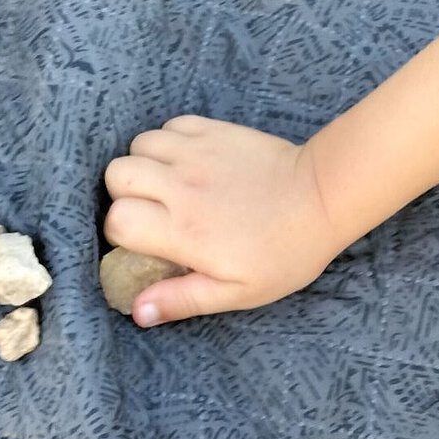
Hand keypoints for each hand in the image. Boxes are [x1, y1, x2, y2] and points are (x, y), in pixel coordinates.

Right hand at [104, 115, 341, 325]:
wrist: (322, 198)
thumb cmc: (285, 252)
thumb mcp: (238, 292)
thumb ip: (183, 299)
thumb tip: (137, 312)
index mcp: (184, 230)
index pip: (118, 220)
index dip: (121, 233)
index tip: (144, 242)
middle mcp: (181, 186)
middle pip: (116, 174)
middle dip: (124, 194)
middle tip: (152, 209)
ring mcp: (197, 152)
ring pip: (138, 144)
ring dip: (144, 164)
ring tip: (168, 184)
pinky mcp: (214, 130)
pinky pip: (169, 125)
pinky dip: (169, 141)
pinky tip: (188, 161)